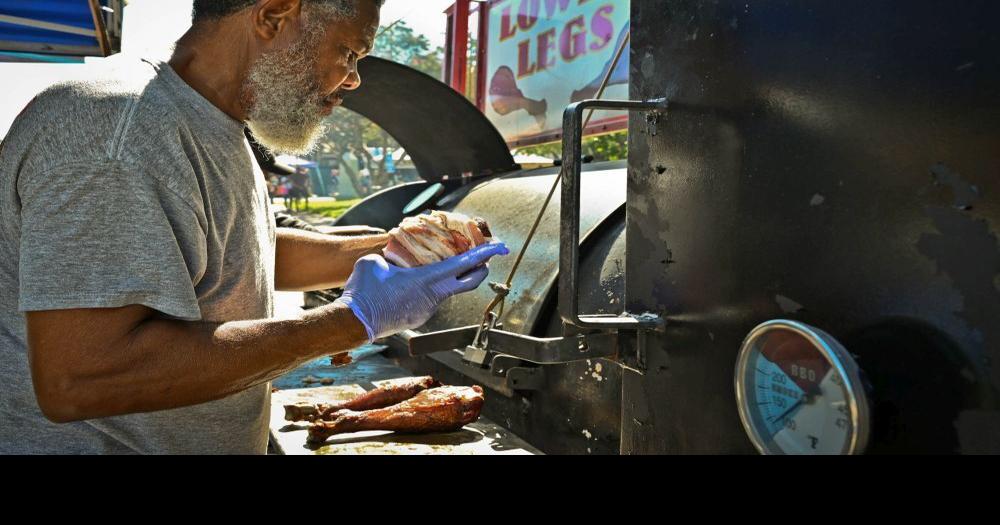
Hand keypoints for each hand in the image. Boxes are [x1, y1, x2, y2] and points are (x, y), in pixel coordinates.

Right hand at [335, 242, 509, 340]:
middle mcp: (433, 297)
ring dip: (448, 280)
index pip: (464, 265)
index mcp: (427, 280)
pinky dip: (431, 290)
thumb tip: (390, 259)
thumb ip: (388, 257)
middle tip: (483, 258)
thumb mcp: (373, 262)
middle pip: (468, 283)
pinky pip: (431, 300)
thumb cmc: (364, 291)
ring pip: (446, 291)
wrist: (354, 322)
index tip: (499, 247)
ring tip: (439, 265)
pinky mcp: (418, 318)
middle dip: (480, 269)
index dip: (484, 254)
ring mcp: (427, 310)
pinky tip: (418, 283)